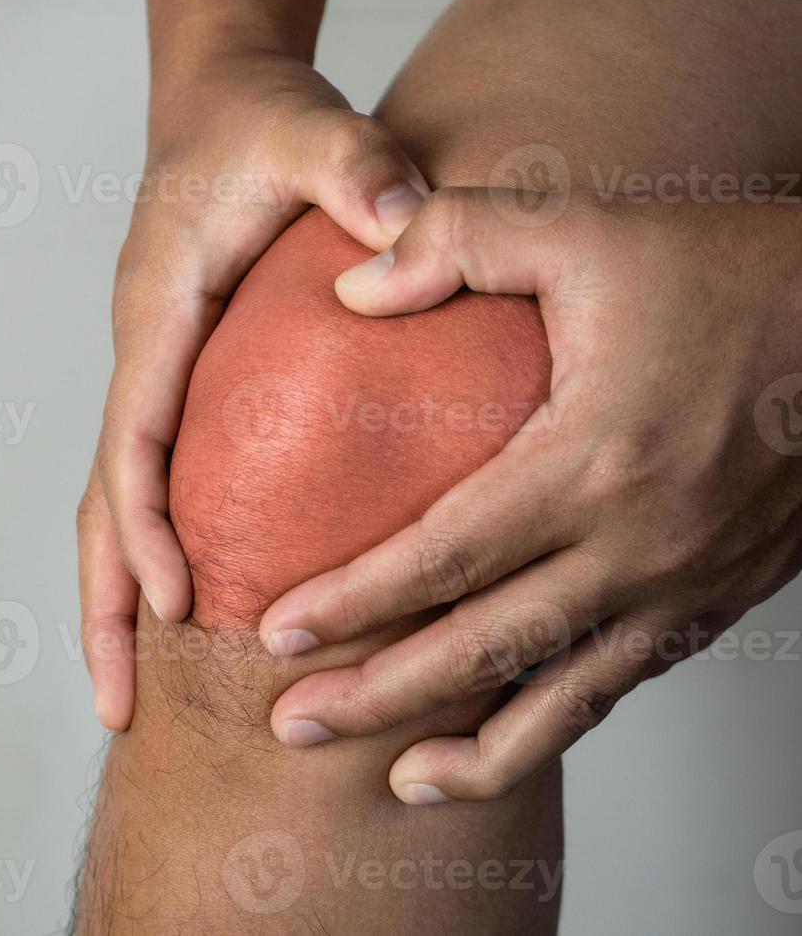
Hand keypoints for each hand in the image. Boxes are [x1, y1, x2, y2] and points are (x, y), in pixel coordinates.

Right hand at [78, 49, 430, 728]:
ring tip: (127, 697)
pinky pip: (151, 486)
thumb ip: (353, 166)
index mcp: (159, 313)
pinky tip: (185, 610)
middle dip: (103, 606)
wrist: (217, 104)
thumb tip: (400, 222)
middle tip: (119, 709)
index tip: (176, 607)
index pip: (137, 439)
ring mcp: (152, 376)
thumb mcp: (308, 126)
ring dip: (112, 600)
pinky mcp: (177, 387)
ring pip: (111, 506)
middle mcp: (142, 355)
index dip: (148, 528)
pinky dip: (148, 556)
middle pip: (100, 500)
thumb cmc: (255, 122)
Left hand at [259, 188, 801, 800]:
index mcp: (594, 459)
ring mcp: (684, 586)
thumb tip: (348, 289)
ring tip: (390, 779)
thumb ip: (457, 240)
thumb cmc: (730, 271)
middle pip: (486, 648)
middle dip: (379, 697)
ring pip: (560, 698)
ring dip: (469, 749)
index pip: (445, 555)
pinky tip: (499, 748)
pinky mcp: (717, 602)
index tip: (277, 631)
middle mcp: (640, 545)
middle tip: (293, 724)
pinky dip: (552, 731)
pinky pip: (619, 689)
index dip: (354, 600)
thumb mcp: (585, 228)